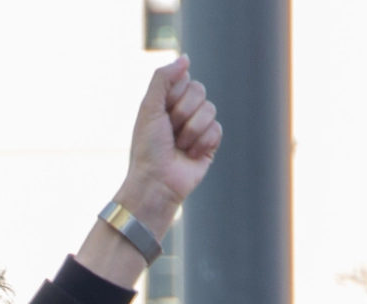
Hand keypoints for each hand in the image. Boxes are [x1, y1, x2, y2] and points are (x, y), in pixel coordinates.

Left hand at [113, 56, 221, 237]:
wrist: (156, 183)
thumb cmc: (148, 148)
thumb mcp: (149, 107)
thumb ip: (163, 78)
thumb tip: (185, 58)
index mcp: (168, 101)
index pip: (185, 79)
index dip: (174, 96)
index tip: (162, 113)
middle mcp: (184, 112)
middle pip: (200, 91)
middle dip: (183, 113)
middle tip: (170, 132)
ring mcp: (198, 128)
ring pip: (210, 110)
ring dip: (192, 130)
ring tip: (179, 147)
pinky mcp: (210, 145)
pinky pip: (218, 130)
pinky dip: (203, 143)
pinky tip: (191, 155)